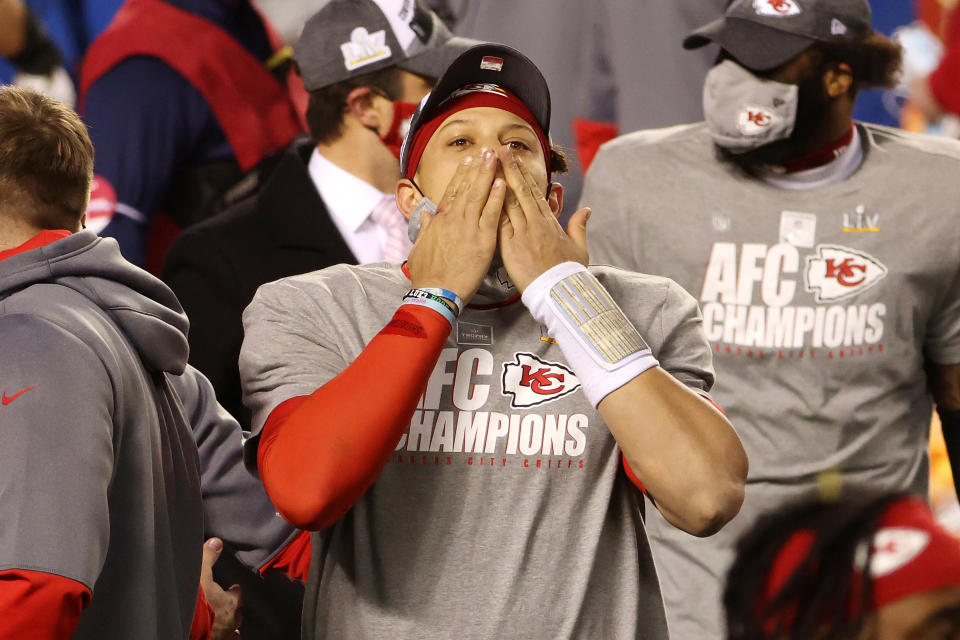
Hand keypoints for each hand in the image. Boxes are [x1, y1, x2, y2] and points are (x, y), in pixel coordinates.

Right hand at [201, 538, 242, 639]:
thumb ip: (207, 558)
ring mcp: (223, 635)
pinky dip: (222, 637)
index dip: (235, 592)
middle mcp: (230, 621)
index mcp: (229, 604)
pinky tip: (218, 635)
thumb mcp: (198, 575)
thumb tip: (216, 543)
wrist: (181, 628)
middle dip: (233, 610)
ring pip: (233, 631)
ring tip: (223, 623)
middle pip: (237, 615)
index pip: (239, 596)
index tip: (233, 588)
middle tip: (227, 606)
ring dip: (229, 626)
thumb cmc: (192, 605)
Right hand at [407, 148, 505, 301]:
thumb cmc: (427, 273)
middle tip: (487, 149)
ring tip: (495, 157)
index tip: (469, 160)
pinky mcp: (483, 239)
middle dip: (478, 166)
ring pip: (480, 194)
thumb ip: (426, 228)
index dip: (462, 174)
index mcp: (440, 219)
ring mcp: (469, 227)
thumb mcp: (420, 247)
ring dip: (488, 174)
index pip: (453, 190)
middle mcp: (454, 218)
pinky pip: (493, 214)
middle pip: (468, 186)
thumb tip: (427, 214)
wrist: (436, 291)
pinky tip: (504, 183)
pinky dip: (498, 197)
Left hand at [497, 147, 589, 291]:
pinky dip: (491, 207)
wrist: (560, 292)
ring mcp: (523, 234)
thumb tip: (586, 210)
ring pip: (508, 202)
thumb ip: (579, 226)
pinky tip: (483, 194)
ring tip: (488, 164)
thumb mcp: (580, 247)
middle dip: (509, 168)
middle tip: (498, 149)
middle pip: (520, 191)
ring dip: (497, 182)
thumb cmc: (569, 273)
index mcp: (550, 222)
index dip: (523, 174)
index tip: (515, 160)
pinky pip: (499, 223)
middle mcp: (536, 224)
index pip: (534, 192)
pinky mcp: (511, 247)